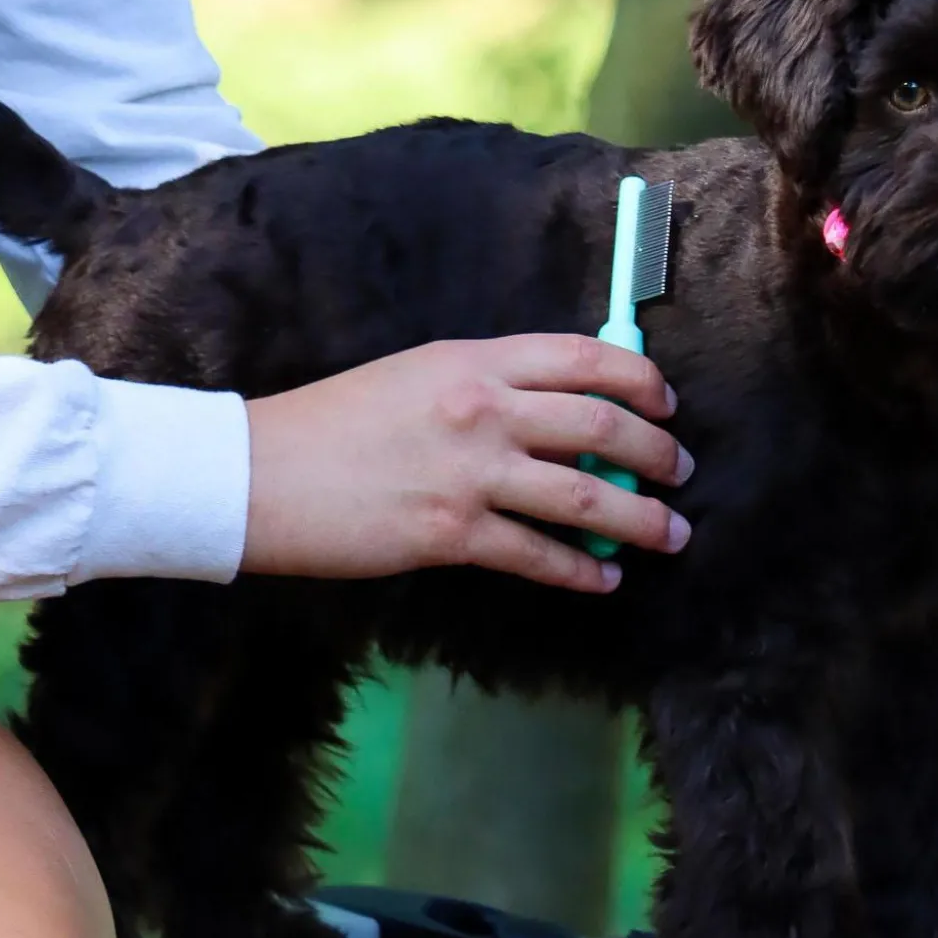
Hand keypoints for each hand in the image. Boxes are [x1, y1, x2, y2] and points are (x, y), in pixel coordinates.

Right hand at [241, 335, 692, 592]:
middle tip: (680, 472)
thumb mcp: (417, 375)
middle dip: (657, 452)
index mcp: (475, 360)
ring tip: (671, 534)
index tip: (666, 404)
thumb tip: (559, 411)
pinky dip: (581, 571)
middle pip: (602, 425)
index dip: (641, 380)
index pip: (586, 357)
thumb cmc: (332, 421)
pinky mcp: (451, 534)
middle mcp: (483, 408)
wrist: (257, 473)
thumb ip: (487, 384)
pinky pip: (538, 555)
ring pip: (585, 495)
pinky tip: (604, 580)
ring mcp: (470, 473)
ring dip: (641, 520)